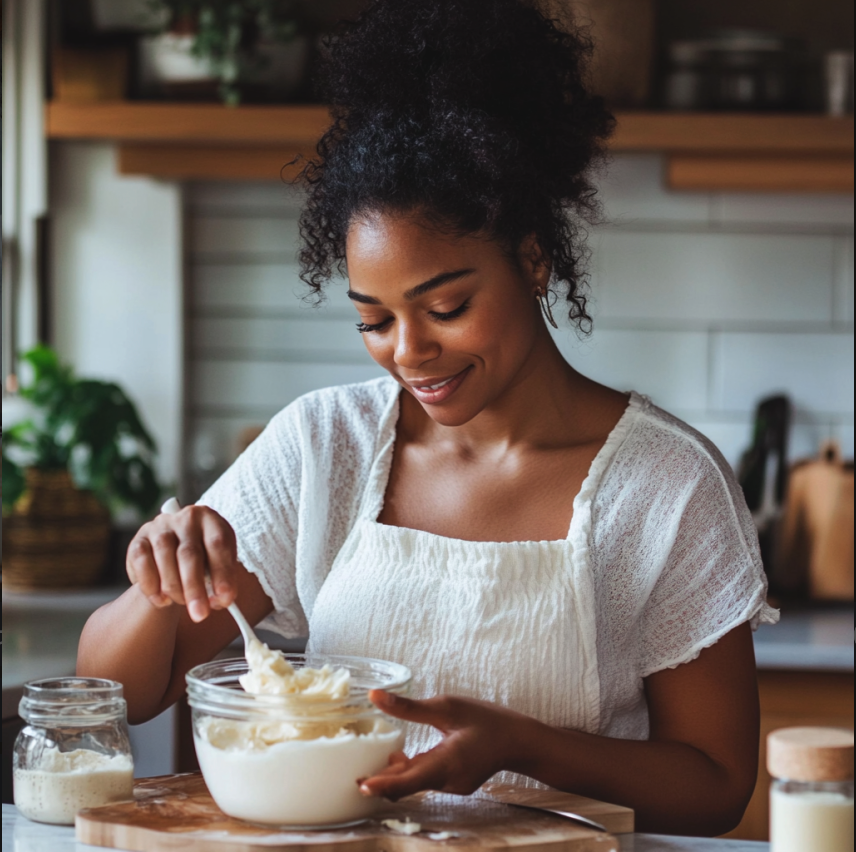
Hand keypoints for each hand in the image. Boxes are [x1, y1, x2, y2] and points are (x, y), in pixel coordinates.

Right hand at [126, 505, 238, 622]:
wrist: (174, 552)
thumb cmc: (203, 560)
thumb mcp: (218, 565)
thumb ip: (220, 581)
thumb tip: (219, 601)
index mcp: (212, 520)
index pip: (219, 544)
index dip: (223, 572)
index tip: (226, 598)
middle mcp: (186, 518)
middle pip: (190, 554)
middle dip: (195, 589)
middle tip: (200, 615)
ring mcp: (161, 526)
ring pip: (166, 558)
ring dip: (174, 589)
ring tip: (181, 603)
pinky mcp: (139, 540)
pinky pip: (143, 563)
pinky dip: (152, 587)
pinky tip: (162, 600)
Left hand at [358, 691, 529, 800]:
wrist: (517, 740)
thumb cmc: (485, 719)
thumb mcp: (446, 707)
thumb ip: (408, 707)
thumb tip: (374, 696)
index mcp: (445, 764)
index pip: (406, 782)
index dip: (381, 784)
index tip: (360, 785)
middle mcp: (446, 782)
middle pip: (406, 785)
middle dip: (381, 777)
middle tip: (355, 766)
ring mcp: (451, 786)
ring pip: (414, 783)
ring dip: (395, 771)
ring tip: (378, 753)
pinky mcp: (453, 783)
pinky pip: (425, 780)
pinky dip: (410, 770)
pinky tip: (402, 754)